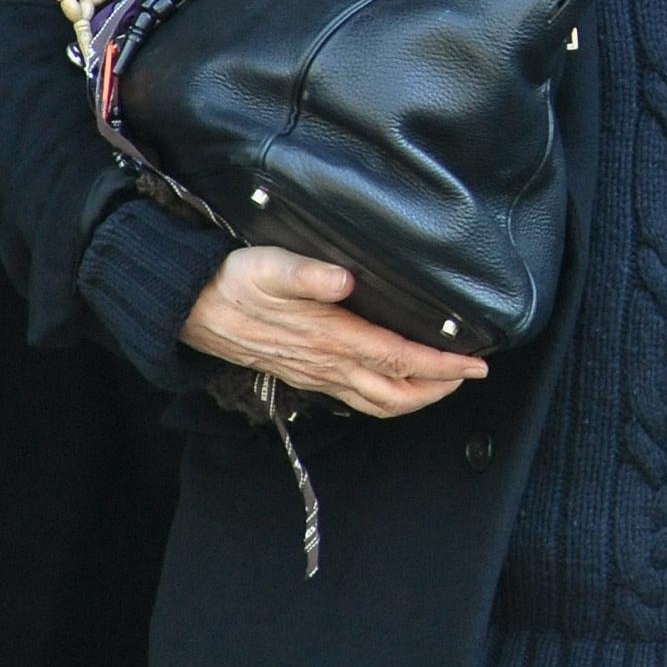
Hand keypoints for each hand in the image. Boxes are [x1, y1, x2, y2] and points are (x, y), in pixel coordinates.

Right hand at [181, 246, 487, 417]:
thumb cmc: (233, 282)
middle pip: (396, 392)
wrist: (191, 308)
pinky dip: (386, 398)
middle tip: (469, 374)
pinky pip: (356, 398)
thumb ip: (307, 273)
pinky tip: (395, 386)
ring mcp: (317, 374)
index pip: (399, 359)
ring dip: (416, 398)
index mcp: (330, 337)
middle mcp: (328, 364)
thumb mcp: (269, 266)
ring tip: (444, 384)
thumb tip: (344, 279)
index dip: (441, 364)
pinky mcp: (306, 375)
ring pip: (377, 401)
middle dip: (439, 387)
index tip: (474, 363)